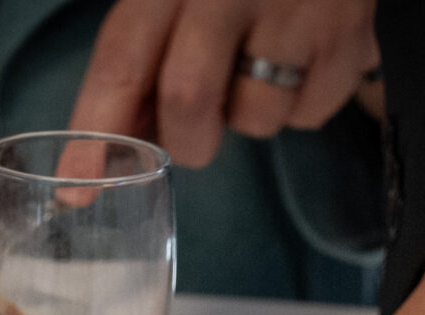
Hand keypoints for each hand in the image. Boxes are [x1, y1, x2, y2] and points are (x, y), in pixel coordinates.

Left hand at [68, 0, 377, 170]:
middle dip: (187, 139)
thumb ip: (147, 45)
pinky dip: (298, 105)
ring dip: (249, 115)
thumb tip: (117, 135)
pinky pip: (309, 114)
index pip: (122, 62)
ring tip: (261, 65)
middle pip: (188, 103)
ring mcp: (294, 15)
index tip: (78, 187)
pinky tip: (301, 58)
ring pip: (255, 119)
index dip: (96, 131)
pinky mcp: (347, 40)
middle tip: (198, 127)